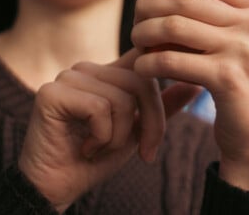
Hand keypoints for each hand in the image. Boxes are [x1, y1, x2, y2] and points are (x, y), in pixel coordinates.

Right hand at [17, 49, 198, 211]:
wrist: (56, 189)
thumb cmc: (95, 159)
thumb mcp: (137, 131)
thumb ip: (162, 107)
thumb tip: (196, 84)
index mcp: (107, 72)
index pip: (146, 59)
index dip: (165, 67)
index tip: (184, 87)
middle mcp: (87, 68)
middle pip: (142, 81)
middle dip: (151, 123)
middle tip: (143, 152)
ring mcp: (68, 77)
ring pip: (123, 98)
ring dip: (120, 136)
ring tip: (100, 148)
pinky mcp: (53, 92)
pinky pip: (100, 108)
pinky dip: (102, 137)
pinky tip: (85, 147)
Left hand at [132, 0, 248, 193]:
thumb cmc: (240, 84)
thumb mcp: (240, 41)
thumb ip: (219, 14)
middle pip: (185, 0)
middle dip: (150, 6)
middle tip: (135, 20)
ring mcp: (245, 49)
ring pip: (174, 26)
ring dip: (144, 34)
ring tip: (136, 44)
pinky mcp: (228, 77)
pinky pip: (172, 59)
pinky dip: (148, 62)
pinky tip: (142, 68)